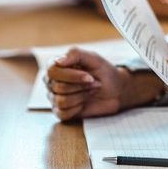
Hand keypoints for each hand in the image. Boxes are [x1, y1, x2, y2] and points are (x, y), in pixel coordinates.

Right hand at [46, 48, 162, 120]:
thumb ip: (75, 54)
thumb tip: (58, 61)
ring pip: (61, 101)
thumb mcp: (93, 58)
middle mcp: (52, 82)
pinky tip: (84, 102)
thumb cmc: (103, 72)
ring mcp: (55, 97)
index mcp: (56, 65)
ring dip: (81, 96)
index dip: (71, 75)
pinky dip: (78, 108)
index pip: (52, 71)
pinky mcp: (61, 112)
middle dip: (81, 86)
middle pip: (58, 87)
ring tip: (90, 90)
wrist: (115, 90)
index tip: (89, 76)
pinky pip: (63, 113)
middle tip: (93, 82)